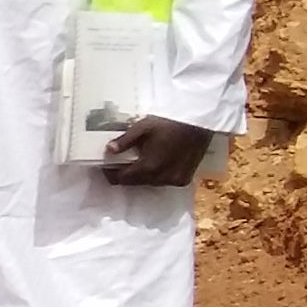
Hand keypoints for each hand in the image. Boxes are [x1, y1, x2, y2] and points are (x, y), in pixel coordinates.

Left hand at [99, 114, 214, 186]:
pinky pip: (164, 181)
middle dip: (125, 174)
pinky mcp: (184, 180)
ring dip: (141, 175)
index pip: (122, 179)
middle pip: (135, 182)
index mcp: (149, 166)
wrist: (200, 124)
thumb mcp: (144, 127)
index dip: (111, 174)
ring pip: (150, 183)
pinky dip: (157, 175)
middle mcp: (161, 178)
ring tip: (138, 160)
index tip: (106, 166)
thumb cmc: (170, 123)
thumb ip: (125, 141)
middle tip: (120, 162)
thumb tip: (109, 150)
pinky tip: (156, 163)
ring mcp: (174, 180)